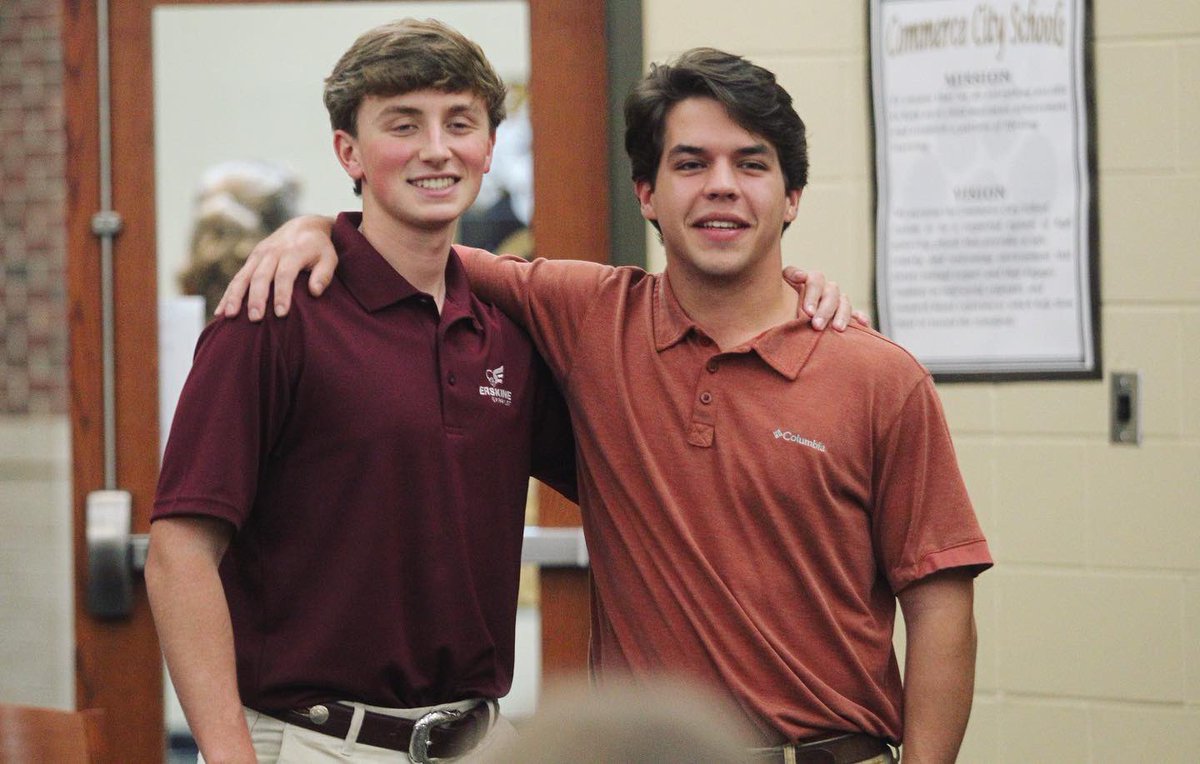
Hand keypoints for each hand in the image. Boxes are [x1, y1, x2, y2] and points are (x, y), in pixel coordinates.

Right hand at [216, 215, 338, 320]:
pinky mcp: (251, 260)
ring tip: (230, 316)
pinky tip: (220, 312)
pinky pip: (237, 278)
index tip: (281, 314)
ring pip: (243, 277)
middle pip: (261, 276)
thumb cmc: (319, 248)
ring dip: (235, 296)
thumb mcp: (329, 257)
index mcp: (293, 251)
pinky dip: (228, 295)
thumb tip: (315, 291)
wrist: (304, 227)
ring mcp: (259, 255)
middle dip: (257, 298)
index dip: (282, 294)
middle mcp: (272, 252)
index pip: (285, 274)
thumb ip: (324, 274)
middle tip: (255, 318)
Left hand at [782, 266, 870, 330]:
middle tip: (816, 325)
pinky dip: (861, 317)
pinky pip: (857, 314)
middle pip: (831, 294)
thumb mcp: (780, 286)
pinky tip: (863, 324)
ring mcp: (837, 301)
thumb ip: (788, 276)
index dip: (812, 294)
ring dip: (842, 315)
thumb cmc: (780, 301)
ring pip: (844, 303)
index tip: (806, 311)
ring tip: (837, 329)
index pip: (816, 280)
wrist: (784, 314)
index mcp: (811, 281)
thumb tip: (801, 276)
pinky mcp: (847, 314)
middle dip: (825, 310)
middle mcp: (826, 289)